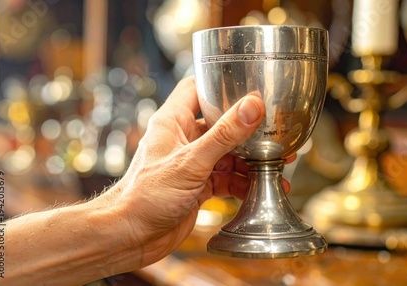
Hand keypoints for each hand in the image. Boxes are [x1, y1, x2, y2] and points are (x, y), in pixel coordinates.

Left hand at [100, 76, 293, 265]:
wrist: (130, 237)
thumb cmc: (145, 196)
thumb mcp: (190, 162)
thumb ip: (223, 136)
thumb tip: (251, 107)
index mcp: (173, 122)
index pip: (197, 89)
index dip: (221, 85)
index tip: (249, 85)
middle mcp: (184, 139)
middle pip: (221, 124)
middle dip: (247, 130)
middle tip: (274, 131)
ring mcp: (192, 163)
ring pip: (228, 154)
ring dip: (250, 160)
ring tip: (276, 163)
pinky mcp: (198, 185)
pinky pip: (226, 178)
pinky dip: (243, 183)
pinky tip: (260, 188)